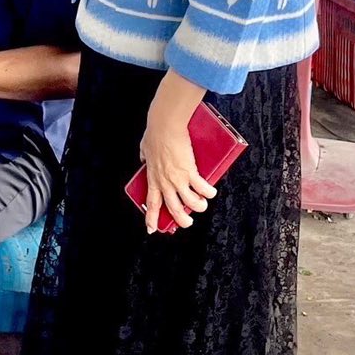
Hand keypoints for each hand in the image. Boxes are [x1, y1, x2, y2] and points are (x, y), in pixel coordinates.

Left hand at [137, 96, 217, 233]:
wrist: (165, 126)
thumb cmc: (155, 134)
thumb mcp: (145, 148)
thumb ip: (145, 156)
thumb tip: (143, 158)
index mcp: (153, 178)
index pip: (152, 203)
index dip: (151, 218)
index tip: (152, 229)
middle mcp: (165, 182)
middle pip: (173, 209)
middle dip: (182, 220)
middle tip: (187, 223)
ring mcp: (177, 179)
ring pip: (190, 203)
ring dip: (198, 207)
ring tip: (202, 205)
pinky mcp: (190, 172)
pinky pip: (202, 189)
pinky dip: (208, 192)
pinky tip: (211, 192)